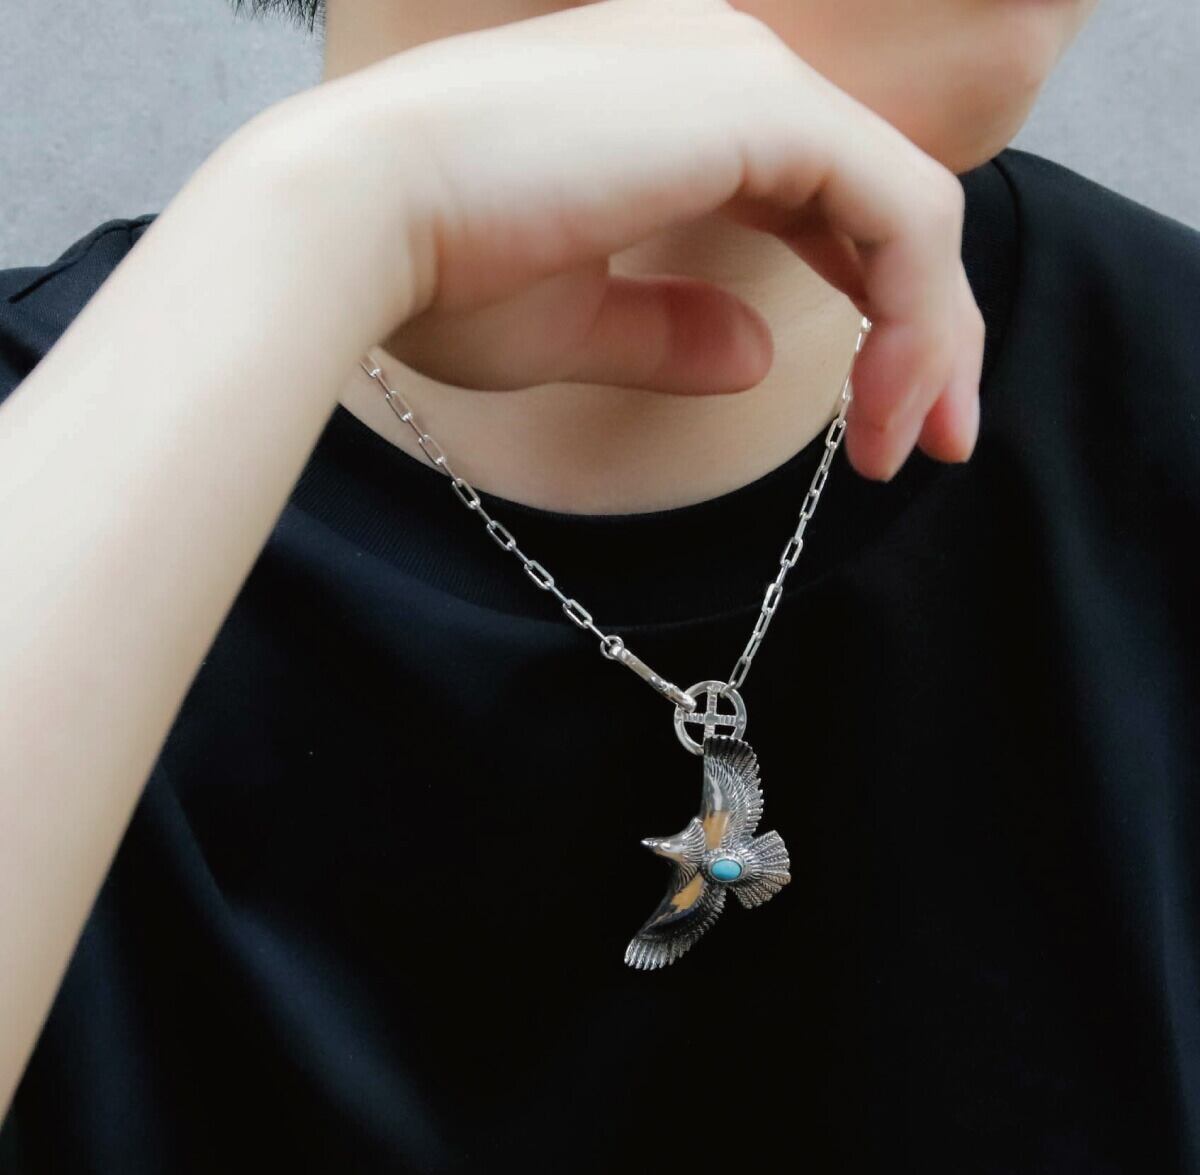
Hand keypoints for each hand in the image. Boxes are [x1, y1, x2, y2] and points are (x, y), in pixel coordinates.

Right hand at [246, 0, 983, 479]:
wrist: (346, 219)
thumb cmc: (432, 272)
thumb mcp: (575, 323)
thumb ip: (673, 332)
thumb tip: (758, 357)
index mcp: (679, 112)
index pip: (823, 204)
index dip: (872, 312)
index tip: (881, 423)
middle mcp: (726, 71)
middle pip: (883, 207)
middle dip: (927, 333)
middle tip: (935, 444)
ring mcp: (748, 74)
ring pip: (907, 211)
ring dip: (929, 339)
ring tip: (912, 445)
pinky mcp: (761, 104)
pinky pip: (900, 211)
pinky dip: (916, 314)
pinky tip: (889, 404)